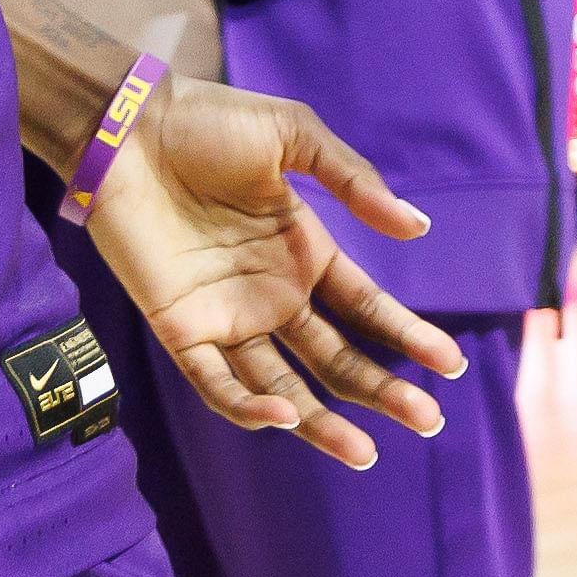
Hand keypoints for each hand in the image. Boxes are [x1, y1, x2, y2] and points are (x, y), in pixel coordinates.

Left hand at [81, 78, 462, 472]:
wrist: (128, 128)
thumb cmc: (209, 122)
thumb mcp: (293, 135)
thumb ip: (353, 181)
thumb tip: (418, 227)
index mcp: (304, 252)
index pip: (366, 308)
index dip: (406, 336)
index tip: (449, 363)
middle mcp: (272, 294)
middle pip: (336, 358)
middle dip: (381, 391)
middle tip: (427, 421)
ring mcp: (227, 316)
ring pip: (282, 387)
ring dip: (322, 423)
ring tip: (365, 453)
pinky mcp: (180, 328)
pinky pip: (217, 382)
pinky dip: (249, 406)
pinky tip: (286, 417)